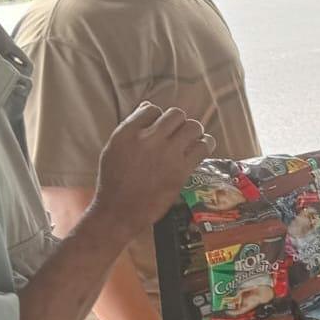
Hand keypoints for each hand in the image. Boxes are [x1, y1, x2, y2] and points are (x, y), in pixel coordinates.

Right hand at [93, 103, 214, 232]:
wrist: (119, 213)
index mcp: (127, 133)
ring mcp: (166, 154)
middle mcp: (147, 140)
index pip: (152, 109)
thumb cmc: (114, 181)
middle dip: (178, 123)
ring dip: (194, 132)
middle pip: (176, 114)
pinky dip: (205, 144)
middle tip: (178, 134)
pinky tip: (201, 148)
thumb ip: (131, 127)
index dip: (158, 117)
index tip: (160, 128)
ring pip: (193, 127)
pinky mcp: (181, 170)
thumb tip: (149, 106)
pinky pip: (203, 146)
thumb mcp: (113, 148)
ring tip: (191, 140)